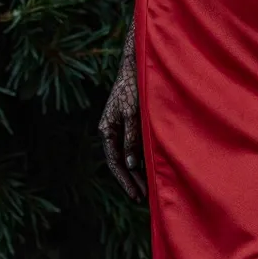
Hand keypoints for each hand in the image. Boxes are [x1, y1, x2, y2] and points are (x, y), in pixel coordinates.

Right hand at [98, 18, 147, 202]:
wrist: (139, 61)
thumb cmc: (134, 85)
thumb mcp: (133, 113)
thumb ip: (131, 138)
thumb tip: (129, 164)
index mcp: (107, 129)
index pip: (115, 161)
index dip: (125, 180)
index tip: (137, 195)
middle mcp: (112, 129)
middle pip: (121, 161)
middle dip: (132, 179)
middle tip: (144, 197)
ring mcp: (121, 125)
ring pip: (128, 154)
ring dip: (137, 169)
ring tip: (148, 187)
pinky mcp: (131, 120)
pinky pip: (134, 144)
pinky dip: (141, 156)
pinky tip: (150, 165)